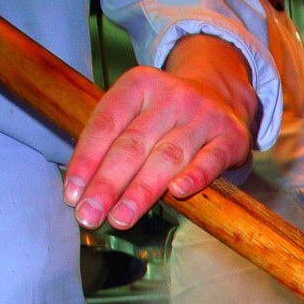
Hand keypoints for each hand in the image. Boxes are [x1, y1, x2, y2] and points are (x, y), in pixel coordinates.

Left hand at [63, 35, 257, 230]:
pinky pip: (211, 159)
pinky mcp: (231, 137)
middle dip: (107, 184)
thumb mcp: (139, 112)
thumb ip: (113, 141)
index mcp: (140, 85)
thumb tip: (82, 190)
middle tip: (89, 215)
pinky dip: (195, 176)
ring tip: (120, 218)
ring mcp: (204, 116)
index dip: (86, 161)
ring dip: (141, 191)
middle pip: (133, 145)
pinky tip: (177, 193)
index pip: (106, 124)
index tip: (72, 196)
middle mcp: (172, 97)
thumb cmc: (169, 116)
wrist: (223, 96)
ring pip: (167, 156)